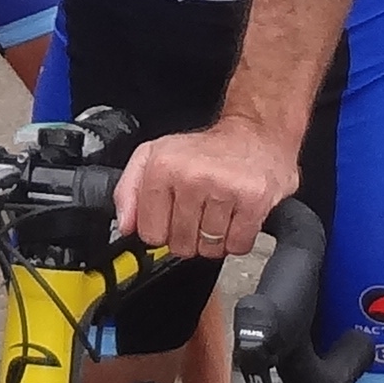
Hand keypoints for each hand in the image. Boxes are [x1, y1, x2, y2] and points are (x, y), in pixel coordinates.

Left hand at [112, 116, 297, 259]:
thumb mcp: (155, 156)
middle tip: (200, 211)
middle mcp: (192, 176)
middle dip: (189, 236)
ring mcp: (224, 188)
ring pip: (209, 248)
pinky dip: (237, 239)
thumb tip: (126, 225)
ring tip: (219, 212)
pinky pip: (237, 246)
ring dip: (215, 239)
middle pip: (180, 244)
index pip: (150, 233)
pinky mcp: (254, 199)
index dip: (162, 230)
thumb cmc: (206, 150)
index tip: (173, 215)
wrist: (257, 134)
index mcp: (162, 166)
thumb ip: (129, 189)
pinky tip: (236, 217)